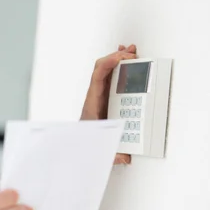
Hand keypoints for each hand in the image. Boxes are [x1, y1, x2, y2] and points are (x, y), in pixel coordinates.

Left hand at [81, 44, 136, 164]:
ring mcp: (99, 97)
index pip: (98, 76)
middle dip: (117, 58)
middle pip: (104, 69)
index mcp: (93, 103)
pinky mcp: (104, 100)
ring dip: (118, 61)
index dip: (109, 63)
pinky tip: (126, 64)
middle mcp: (95, 97)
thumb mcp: (101, 148)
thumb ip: (114, 154)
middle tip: (132, 52)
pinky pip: (110, 80)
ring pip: (107, 73)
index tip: (122, 58)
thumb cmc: (87, 143)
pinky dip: (118, 70)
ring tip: (130, 52)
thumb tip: (125, 157)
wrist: (77, 146)